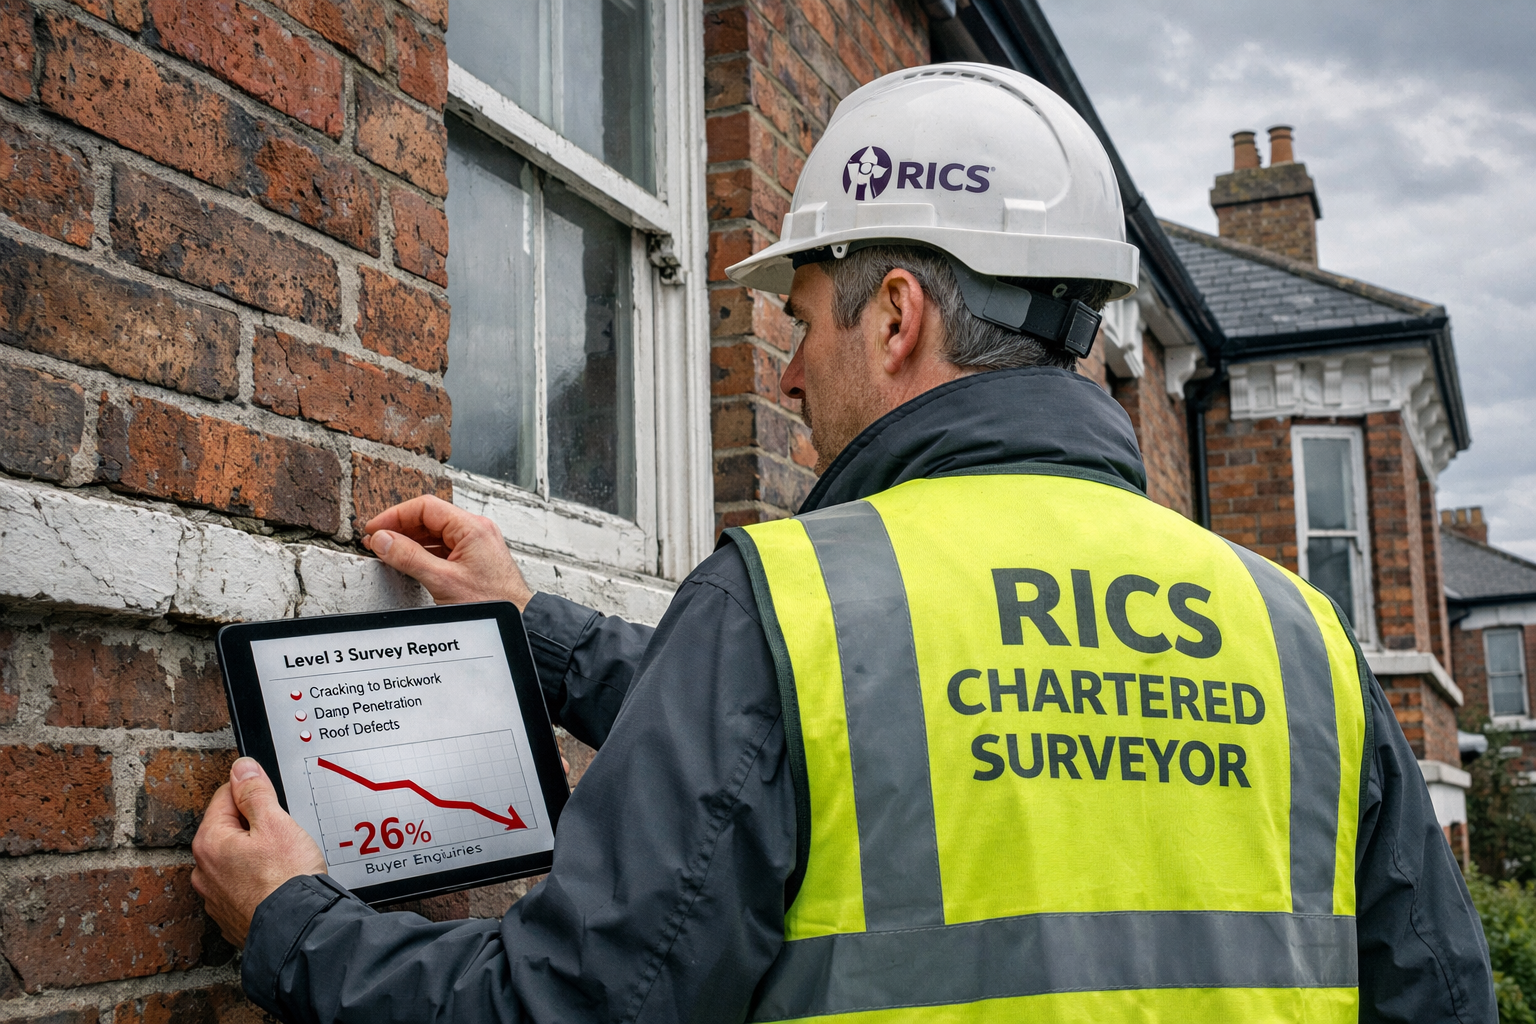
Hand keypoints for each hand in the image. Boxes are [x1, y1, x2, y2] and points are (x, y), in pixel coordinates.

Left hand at [191, 758, 326, 946]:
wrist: (297, 930)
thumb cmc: (287, 881)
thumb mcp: (276, 823)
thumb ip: (255, 792)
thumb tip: (241, 769)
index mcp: (210, 842)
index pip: (225, 796)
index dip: (253, 794)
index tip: (273, 803)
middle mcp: (203, 871)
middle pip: (229, 829)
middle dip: (255, 826)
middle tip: (283, 836)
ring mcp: (215, 897)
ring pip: (235, 859)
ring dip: (254, 855)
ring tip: (283, 862)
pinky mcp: (230, 916)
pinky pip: (241, 886)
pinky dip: (256, 881)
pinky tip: (277, 884)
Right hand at [362, 495, 533, 609]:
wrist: (517, 618)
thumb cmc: (491, 601)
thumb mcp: (443, 580)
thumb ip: (410, 557)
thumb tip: (383, 540)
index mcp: (472, 527)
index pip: (425, 507)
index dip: (395, 515)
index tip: (375, 529)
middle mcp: (476, 530)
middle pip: (429, 518)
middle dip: (400, 528)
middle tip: (377, 542)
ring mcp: (476, 543)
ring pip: (434, 533)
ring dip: (410, 540)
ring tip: (388, 552)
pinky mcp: (475, 557)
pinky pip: (443, 546)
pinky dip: (423, 551)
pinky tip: (409, 561)